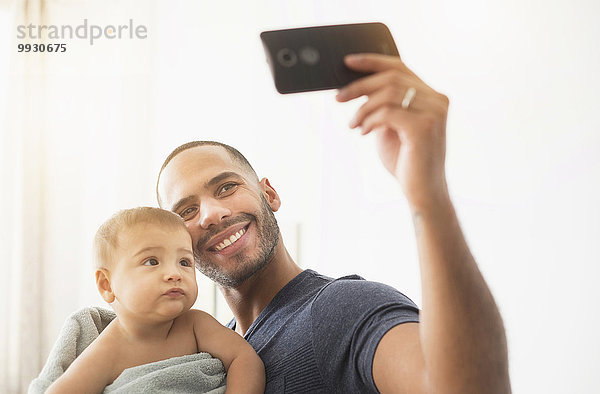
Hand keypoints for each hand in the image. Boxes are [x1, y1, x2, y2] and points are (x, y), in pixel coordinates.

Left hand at [336, 54, 449, 211]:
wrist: (422, 192)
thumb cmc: (406, 160)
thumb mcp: (390, 125)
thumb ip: (382, 104)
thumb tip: (357, 86)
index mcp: (431, 95)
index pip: (400, 67)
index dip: (372, 61)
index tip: (347, 62)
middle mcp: (437, 100)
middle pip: (391, 77)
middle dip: (360, 85)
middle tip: (338, 97)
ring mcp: (434, 113)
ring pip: (388, 94)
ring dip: (363, 108)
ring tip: (353, 124)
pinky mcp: (424, 127)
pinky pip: (388, 113)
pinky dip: (370, 120)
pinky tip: (364, 132)